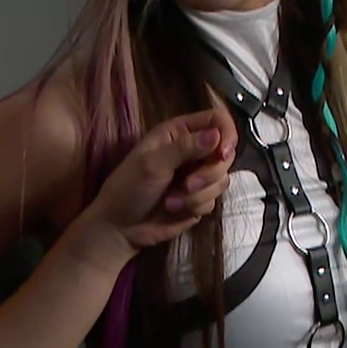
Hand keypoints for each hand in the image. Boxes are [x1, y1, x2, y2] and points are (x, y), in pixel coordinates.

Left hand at [77, 107, 236, 258]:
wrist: (120, 227)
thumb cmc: (129, 188)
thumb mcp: (153, 164)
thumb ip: (185, 148)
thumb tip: (217, 135)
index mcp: (179, 132)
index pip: (217, 120)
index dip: (226, 133)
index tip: (223, 154)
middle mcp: (192, 150)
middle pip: (226, 152)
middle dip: (210, 172)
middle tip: (188, 185)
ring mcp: (197, 175)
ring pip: (222, 179)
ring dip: (199, 193)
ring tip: (172, 201)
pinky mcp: (200, 198)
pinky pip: (214, 199)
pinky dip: (196, 205)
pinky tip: (174, 209)